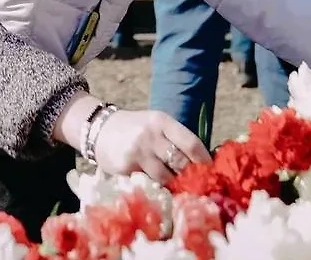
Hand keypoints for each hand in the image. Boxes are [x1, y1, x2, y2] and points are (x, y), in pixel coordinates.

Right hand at [92, 110, 210, 184]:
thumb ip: (176, 138)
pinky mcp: (125, 169)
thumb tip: (203, 161)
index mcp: (161, 121)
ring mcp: (136, 153)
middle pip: (180, 163)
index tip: (210, 170)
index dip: (203, 160)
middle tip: (197, 183)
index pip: (190, 143)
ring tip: (179, 187)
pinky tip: (160, 189)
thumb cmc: (135, 128)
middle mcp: (149, 136)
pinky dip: (157, 189)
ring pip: (166, 178)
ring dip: (175, 185)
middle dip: (191, 175)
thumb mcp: (156, 124)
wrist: (99, 130)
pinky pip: (148, 184)